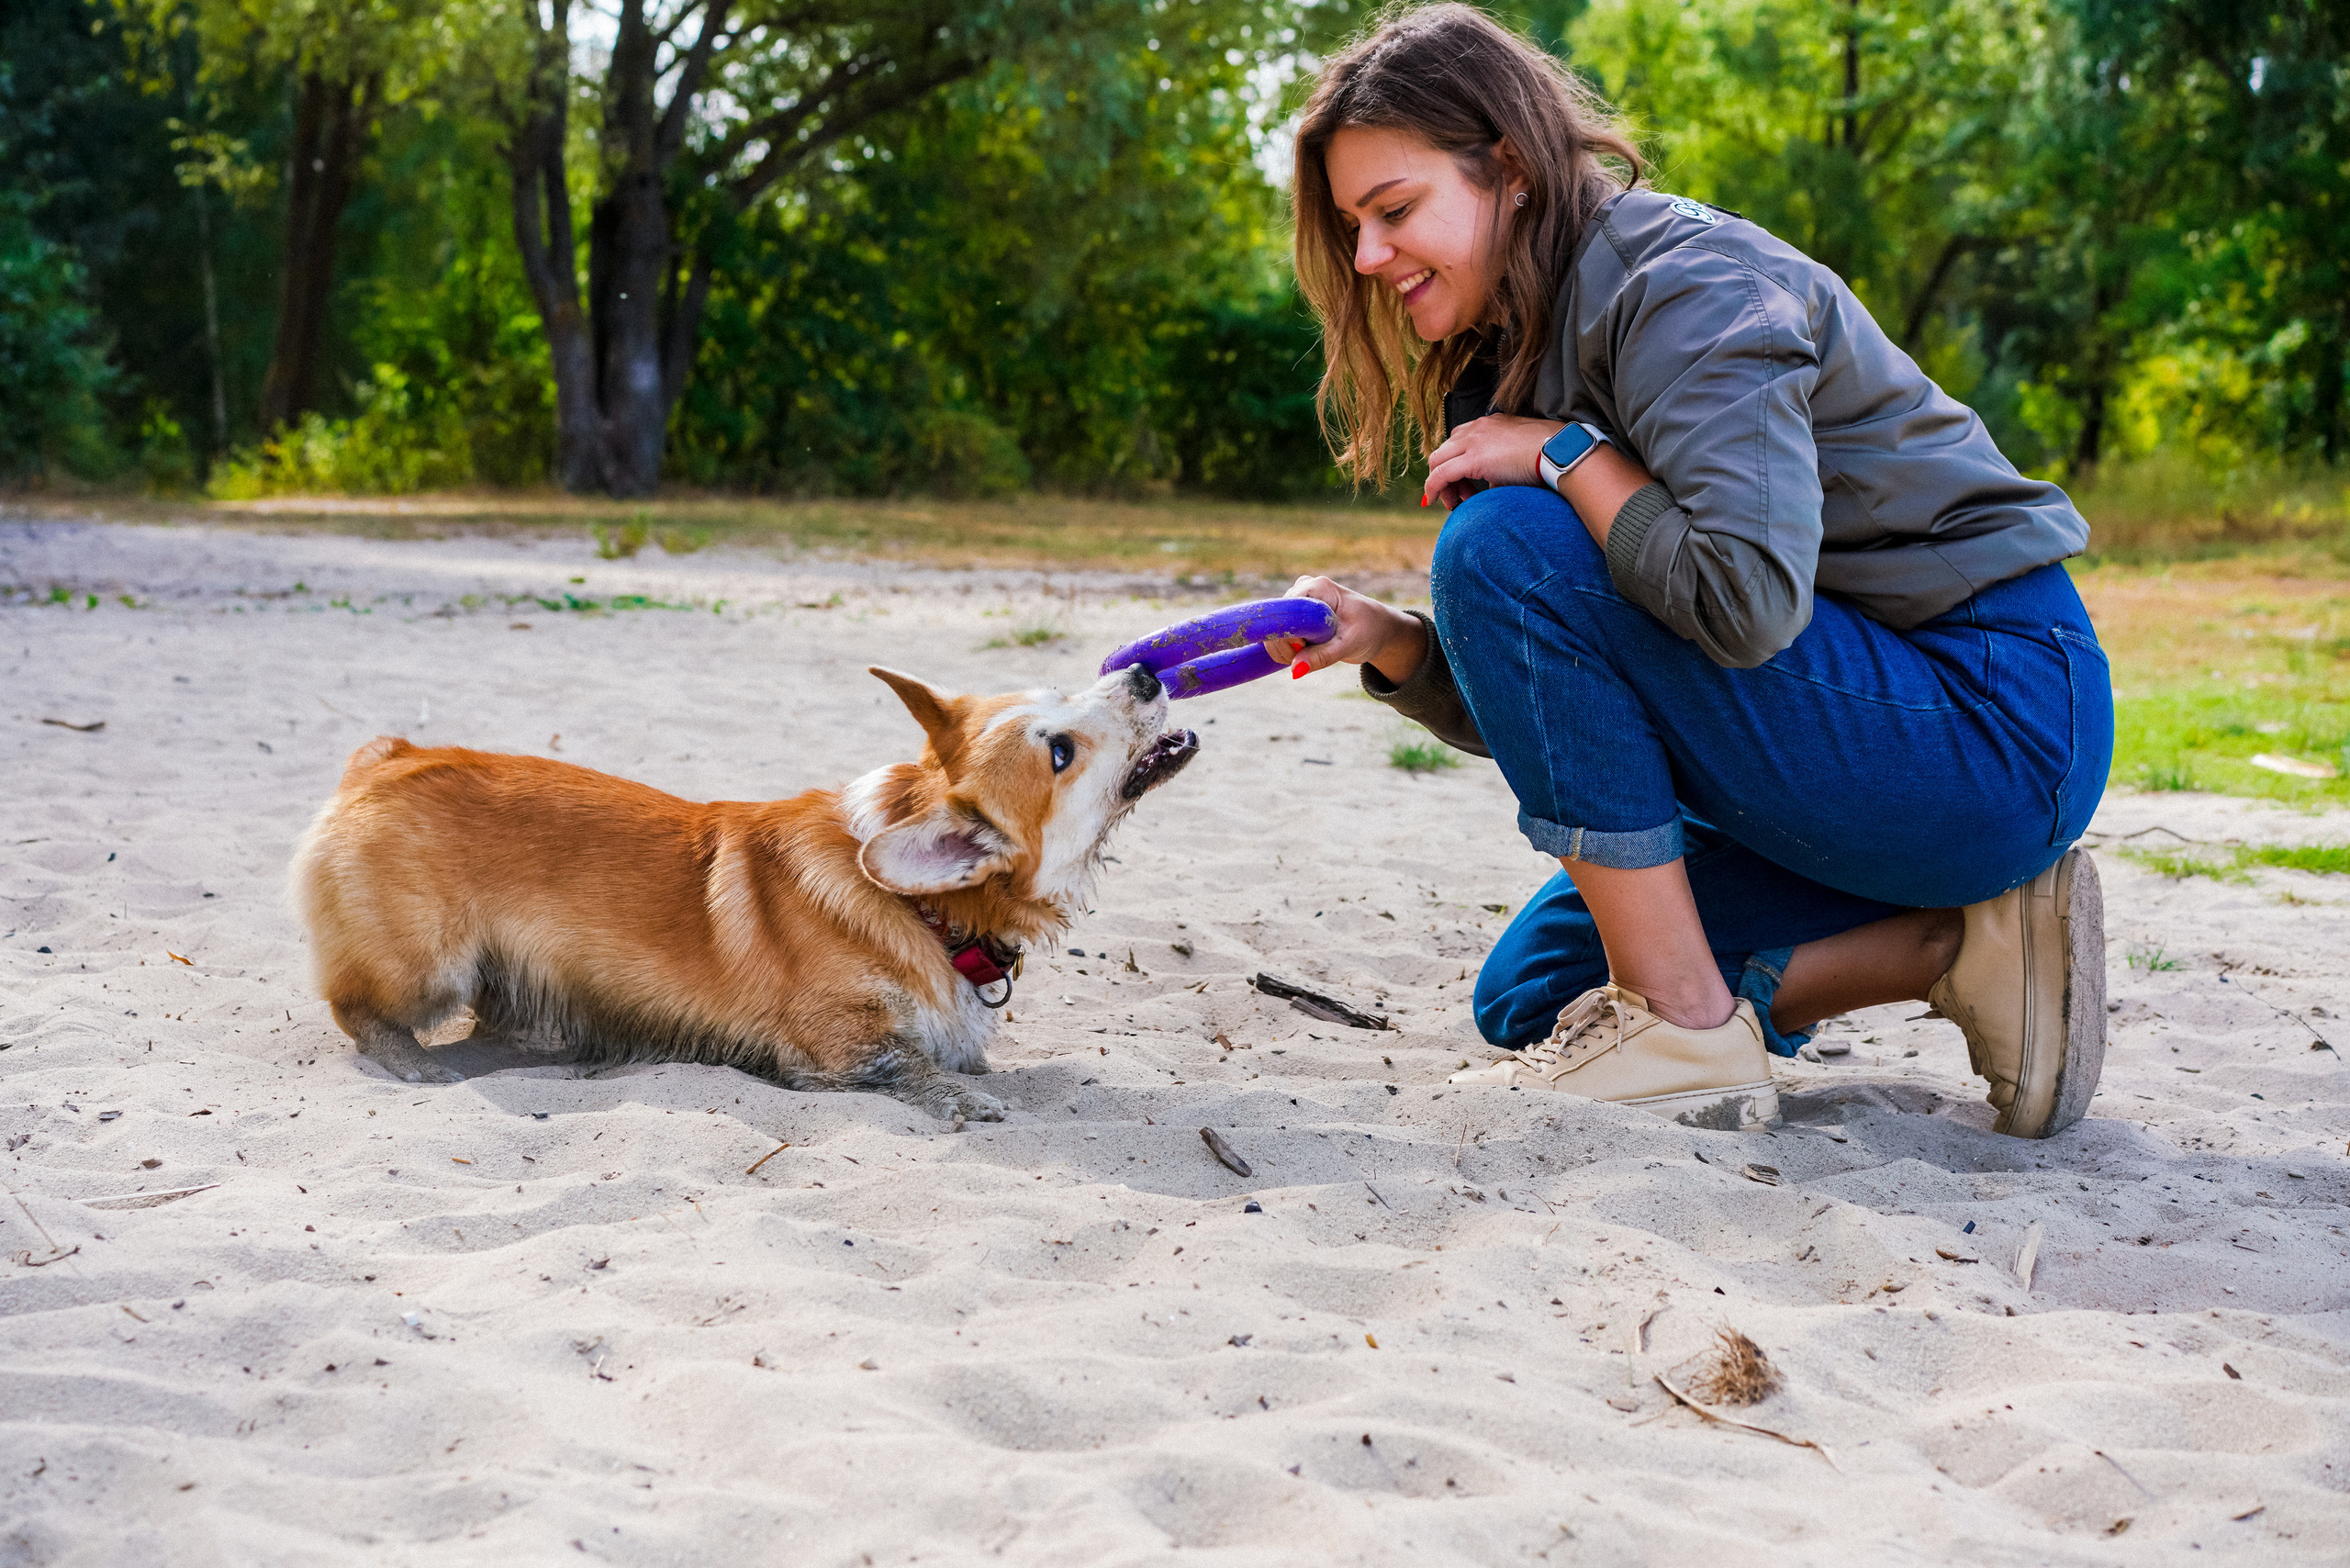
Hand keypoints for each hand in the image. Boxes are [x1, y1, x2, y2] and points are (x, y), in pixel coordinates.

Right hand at [1260, 576, 1429, 685]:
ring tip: (1312, 655)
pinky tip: (1306, 654)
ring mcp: (1297, 602)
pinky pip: (1279, 636)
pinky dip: (1288, 651)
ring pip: (1275, 631)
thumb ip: (1322, 656)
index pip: (1284, 610)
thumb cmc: (1369, 630)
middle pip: (1276, 621)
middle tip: (1308, 658)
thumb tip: (1295, 670)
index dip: (1286, 635)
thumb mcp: (1349, 644)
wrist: (1378, 630)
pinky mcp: (1295, 615)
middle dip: (1287, 646)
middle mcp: (1303, 589)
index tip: (1302, 650)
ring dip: (1288, 651)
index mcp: (1317, 587)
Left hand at [1422, 414, 1563, 509]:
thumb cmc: (1545, 457)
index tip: (1461, 484)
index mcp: (1487, 424)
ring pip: (1438, 460)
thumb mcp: (1515, 459)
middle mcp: (1476, 428)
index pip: (1458, 442)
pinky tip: (1435, 498)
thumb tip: (1491, 487)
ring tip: (1456, 500)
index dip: (1453, 465)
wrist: (1559, 451)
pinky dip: (1434, 486)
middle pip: (1444, 450)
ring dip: (1441, 482)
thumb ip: (1498, 469)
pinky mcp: (1473, 457)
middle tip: (1456, 495)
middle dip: (1443, 475)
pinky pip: (1442, 473)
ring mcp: (1473, 440)